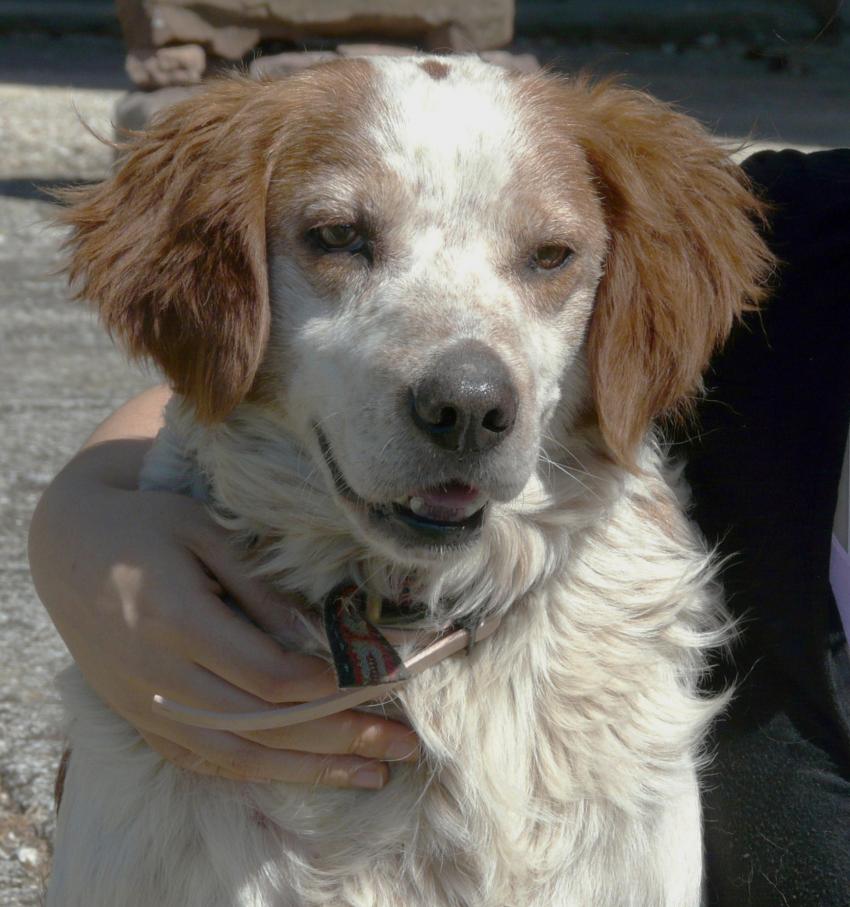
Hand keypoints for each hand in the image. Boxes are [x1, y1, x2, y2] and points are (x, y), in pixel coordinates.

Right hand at [29, 432, 418, 788]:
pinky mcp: (140, 718)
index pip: (268, 674)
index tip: (380, 679)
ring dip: (311, 768)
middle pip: (265, 723)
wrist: (62, 550)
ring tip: (372, 775)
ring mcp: (147, 705)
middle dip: (342, 736)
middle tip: (403, 744)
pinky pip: (202, 759)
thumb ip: (257, 587)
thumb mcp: (203, 532)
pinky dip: (258, 771)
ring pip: (239, 754)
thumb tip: (313, 635)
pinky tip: (302, 773)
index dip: (329, 684)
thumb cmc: (144, 526)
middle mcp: (161, 675)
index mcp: (178, 620)